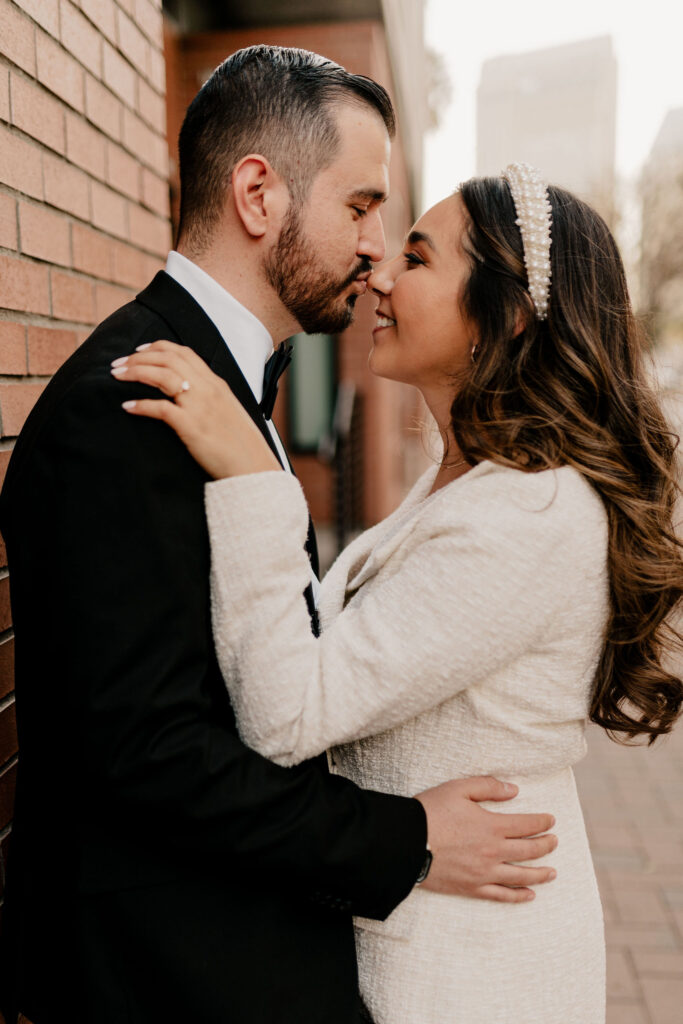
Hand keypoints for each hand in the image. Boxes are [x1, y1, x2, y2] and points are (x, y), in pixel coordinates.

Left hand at [111, 340, 280, 478]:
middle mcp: (207, 389)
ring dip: (135, 372)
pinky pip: (160, 408)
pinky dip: (140, 404)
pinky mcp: (191, 427)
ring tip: (116, 376)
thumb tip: (186, 394)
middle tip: (118, 364)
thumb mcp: (227, 411)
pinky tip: (127, 406)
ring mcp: (199, 407)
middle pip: (168, 359)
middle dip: (138, 358)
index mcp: (216, 384)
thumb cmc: (240, 445)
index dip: (157, 348)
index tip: (138, 351)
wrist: (253, 467)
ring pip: (161, 376)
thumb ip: (208, 398)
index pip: (183, 353)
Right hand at [415, 776, 556, 902]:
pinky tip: (529, 895)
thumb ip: (488, 787)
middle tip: (554, 842)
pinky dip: (518, 896)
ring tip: (553, 873)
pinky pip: (500, 895)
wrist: (405, 842)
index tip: (551, 821)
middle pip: (529, 851)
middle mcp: (493, 851)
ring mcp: (484, 873)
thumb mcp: (459, 788)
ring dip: (540, 874)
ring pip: (520, 876)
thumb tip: (514, 790)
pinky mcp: (471, 888)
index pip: (527, 825)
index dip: (542, 822)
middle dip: (546, 846)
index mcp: (492, 826)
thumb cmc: (430, 811)